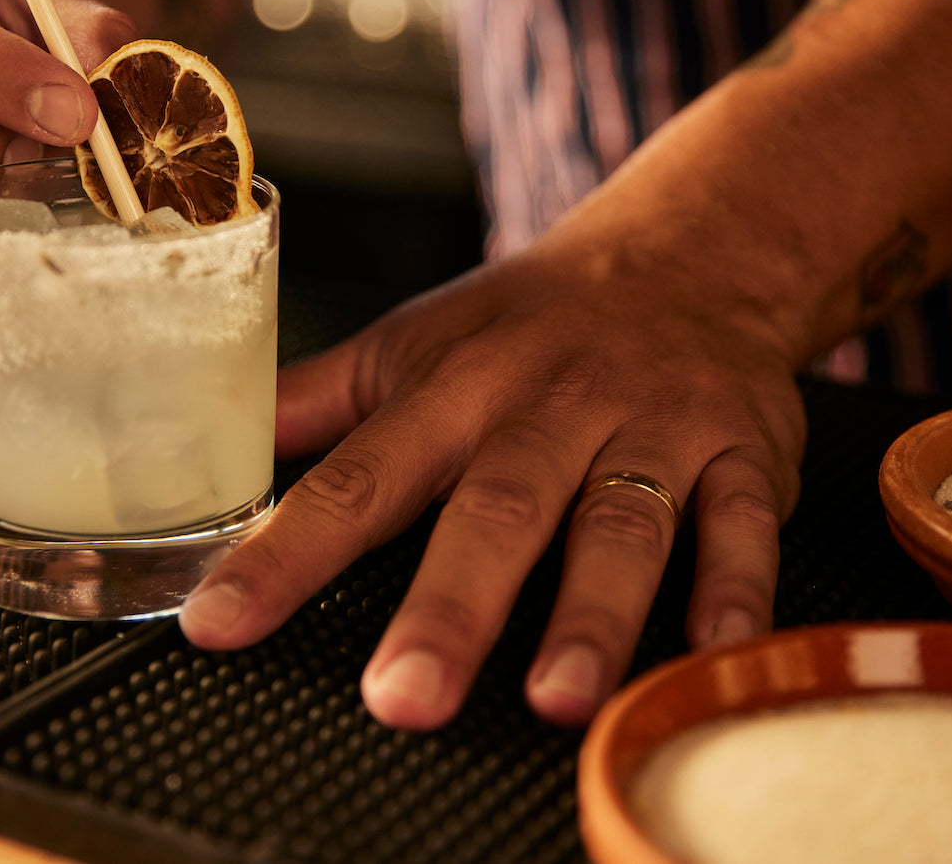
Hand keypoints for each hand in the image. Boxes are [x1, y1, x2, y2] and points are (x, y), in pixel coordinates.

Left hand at [178, 185, 808, 730]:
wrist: (687, 254)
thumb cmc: (534, 320)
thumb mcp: (417, 342)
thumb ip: (321, 402)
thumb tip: (208, 443)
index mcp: (455, 386)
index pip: (358, 476)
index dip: (286, 552)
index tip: (222, 623)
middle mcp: (550, 406)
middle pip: (497, 506)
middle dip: (451, 604)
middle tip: (404, 694)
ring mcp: (650, 425)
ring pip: (620, 519)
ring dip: (592, 611)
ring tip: (555, 696)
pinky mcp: (740, 446)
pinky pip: (743, 517)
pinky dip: (735, 584)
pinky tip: (714, 646)